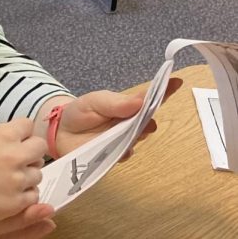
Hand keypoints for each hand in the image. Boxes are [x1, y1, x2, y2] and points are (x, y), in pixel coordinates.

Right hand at [0, 124, 54, 238]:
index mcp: (1, 135)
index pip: (28, 126)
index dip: (19, 134)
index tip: (12, 142)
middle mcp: (14, 155)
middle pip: (39, 148)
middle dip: (29, 153)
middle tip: (15, 162)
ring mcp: (17, 180)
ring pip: (37, 174)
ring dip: (26, 176)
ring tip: (7, 182)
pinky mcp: (16, 202)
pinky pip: (32, 196)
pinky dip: (23, 196)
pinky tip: (7, 196)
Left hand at [50, 78, 182, 157]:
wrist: (61, 132)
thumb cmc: (81, 112)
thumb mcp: (95, 101)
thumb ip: (116, 102)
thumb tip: (140, 100)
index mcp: (130, 107)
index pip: (151, 99)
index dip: (165, 91)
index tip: (177, 82)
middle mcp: (132, 125)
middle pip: (148, 122)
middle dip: (149, 120)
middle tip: (146, 119)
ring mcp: (124, 141)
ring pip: (138, 139)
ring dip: (137, 136)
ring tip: (132, 132)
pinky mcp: (114, 156)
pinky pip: (124, 156)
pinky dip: (124, 152)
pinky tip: (120, 150)